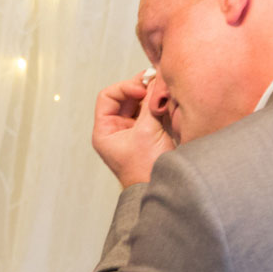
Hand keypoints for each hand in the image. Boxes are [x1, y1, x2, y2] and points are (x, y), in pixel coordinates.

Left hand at [91, 72, 175, 186]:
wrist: (163, 191)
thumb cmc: (147, 171)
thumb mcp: (147, 132)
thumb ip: (149, 104)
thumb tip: (155, 80)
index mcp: (105, 131)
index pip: (107, 97)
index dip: (125, 88)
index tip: (143, 89)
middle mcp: (116, 130)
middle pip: (125, 98)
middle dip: (141, 88)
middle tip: (157, 80)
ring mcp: (132, 132)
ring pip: (138, 104)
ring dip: (151, 96)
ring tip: (164, 90)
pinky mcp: (148, 135)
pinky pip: (150, 112)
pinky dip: (158, 105)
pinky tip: (168, 100)